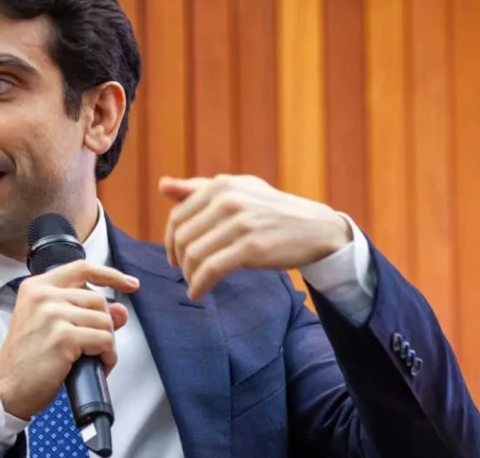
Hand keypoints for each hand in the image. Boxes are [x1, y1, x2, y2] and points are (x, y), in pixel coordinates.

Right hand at [0, 260, 139, 419]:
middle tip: (97, 345)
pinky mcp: (64, 337)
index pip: (82, 268)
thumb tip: (121, 311)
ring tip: (95, 358)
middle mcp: (43, 295)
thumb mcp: (50, 326)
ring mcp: (53, 315)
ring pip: (104, 321)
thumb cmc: (27, 359)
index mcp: (37, 287)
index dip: (111, 275)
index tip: (129, 283)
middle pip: (98, 300)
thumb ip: (83, 313)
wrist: (7, 388)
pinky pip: (104, 340)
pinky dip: (107, 356)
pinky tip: (97, 366)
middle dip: (105, 325)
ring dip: (107, 343)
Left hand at [160, 174, 351, 301]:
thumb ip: (198, 189)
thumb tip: (162, 186)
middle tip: (186, 273)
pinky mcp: (252, 247)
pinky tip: (199, 293)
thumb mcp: (238, 190)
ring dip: (189, 275)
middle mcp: (228, 200)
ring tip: (194, 284)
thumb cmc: (272, 210)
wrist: (316, 228)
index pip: (177, 216)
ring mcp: (240, 223)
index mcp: (221, 185)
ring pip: (194, 254)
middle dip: (179, 260)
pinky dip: (200, 285)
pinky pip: (212, 270)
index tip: (174, 257)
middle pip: (183, 237)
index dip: (170, 241)